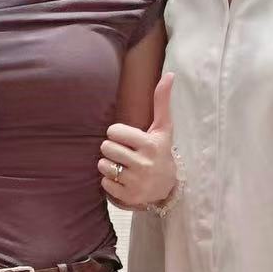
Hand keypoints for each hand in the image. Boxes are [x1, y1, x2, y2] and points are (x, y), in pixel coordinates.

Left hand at [100, 74, 175, 209]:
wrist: (168, 187)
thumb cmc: (161, 151)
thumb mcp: (164, 128)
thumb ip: (162, 101)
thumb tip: (169, 74)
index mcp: (150, 145)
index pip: (114, 132)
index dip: (116, 133)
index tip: (126, 138)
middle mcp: (144, 164)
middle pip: (106, 148)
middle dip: (111, 149)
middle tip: (122, 152)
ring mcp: (136, 182)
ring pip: (103, 166)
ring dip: (108, 165)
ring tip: (121, 165)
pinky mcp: (128, 196)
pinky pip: (104, 183)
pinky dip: (109, 181)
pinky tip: (122, 179)